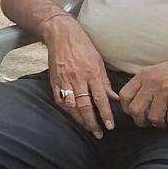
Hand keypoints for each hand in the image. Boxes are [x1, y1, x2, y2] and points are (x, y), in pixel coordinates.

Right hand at [41, 12, 117, 138]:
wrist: (61, 35)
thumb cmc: (82, 46)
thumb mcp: (98, 61)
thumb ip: (105, 81)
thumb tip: (114, 98)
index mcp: (91, 73)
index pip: (100, 98)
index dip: (105, 114)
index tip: (110, 125)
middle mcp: (78, 78)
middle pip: (85, 106)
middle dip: (93, 122)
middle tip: (98, 133)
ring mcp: (64, 80)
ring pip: (72, 106)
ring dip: (80, 120)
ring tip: (87, 128)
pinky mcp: (54, 81)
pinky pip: (60, 100)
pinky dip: (67, 110)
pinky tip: (73, 116)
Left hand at [118, 46, 167, 128]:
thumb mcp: (156, 71)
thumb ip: (144, 84)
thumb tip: (134, 101)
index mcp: (144, 75)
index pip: (125, 95)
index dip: (127, 108)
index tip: (134, 113)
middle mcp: (152, 82)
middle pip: (136, 110)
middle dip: (140, 121)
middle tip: (147, 123)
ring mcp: (165, 90)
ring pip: (153, 117)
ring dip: (159, 123)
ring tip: (164, 121)